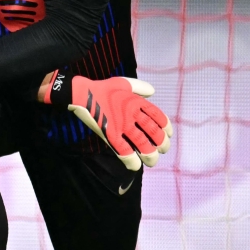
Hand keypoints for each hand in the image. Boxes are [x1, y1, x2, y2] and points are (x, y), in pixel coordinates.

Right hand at [43, 72, 172, 170]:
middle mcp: (132, 115)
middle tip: (162, 151)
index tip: (168, 135)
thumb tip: (153, 92)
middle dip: (162, 144)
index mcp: (137, 102)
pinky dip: (131, 160)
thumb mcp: (123, 83)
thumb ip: (140, 87)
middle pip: (154, 133)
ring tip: (151, 162)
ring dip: (150, 156)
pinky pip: (123, 150)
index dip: (167, 128)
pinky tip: (135, 166)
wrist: (81, 94)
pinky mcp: (109, 134)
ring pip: (142, 144)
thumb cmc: (102, 88)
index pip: (159, 117)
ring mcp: (121, 125)